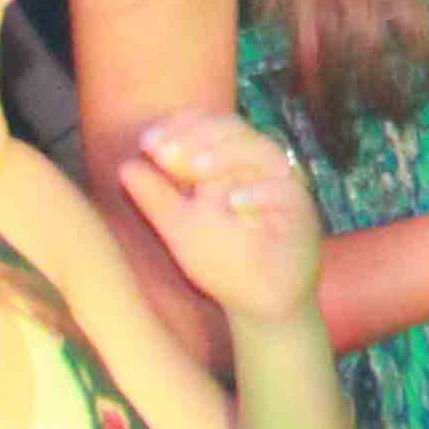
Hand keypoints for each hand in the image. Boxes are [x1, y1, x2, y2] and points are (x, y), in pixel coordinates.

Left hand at [120, 109, 325, 332]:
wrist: (259, 303)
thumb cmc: (221, 261)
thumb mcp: (179, 229)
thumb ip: (156, 199)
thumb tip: (125, 166)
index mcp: (233, 162)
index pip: (208, 126)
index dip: (179, 126)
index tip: (147, 142)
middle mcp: (261, 167)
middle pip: (235, 131)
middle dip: (198, 138)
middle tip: (164, 152)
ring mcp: (285, 187)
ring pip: (263, 153)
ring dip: (228, 157)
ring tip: (196, 169)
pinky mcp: (303, 212)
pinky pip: (286, 194)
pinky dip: (260, 194)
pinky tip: (235, 202)